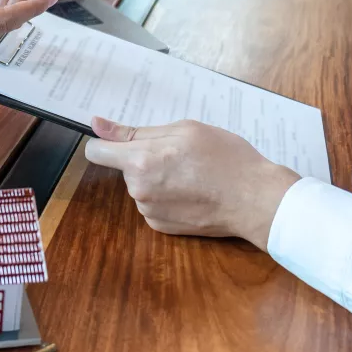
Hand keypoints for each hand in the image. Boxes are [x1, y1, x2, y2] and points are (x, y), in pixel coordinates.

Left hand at [84, 117, 300, 250]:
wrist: (255, 200)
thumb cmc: (226, 159)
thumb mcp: (184, 130)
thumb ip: (136, 131)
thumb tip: (97, 125)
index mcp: (141, 161)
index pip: (96, 152)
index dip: (105, 142)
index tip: (118, 140)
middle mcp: (138, 189)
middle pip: (125, 168)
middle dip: (144, 159)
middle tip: (179, 154)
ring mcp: (148, 211)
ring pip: (140, 186)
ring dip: (157, 178)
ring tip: (191, 174)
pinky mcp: (160, 227)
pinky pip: (152, 204)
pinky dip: (166, 197)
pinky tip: (191, 193)